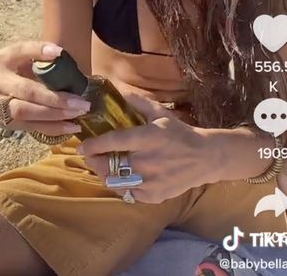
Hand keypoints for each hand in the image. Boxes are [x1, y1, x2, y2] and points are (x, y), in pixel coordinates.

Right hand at [0, 41, 90, 135]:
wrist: (14, 87)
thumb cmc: (34, 70)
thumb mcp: (39, 59)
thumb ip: (51, 60)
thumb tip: (68, 63)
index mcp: (4, 58)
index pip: (20, 51)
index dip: (39, 51)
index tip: (59, 53)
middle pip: (26, 91)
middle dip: (56, 99)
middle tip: (82, 103)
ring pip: (24, 112)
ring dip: (55, 115)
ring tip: (78, 113)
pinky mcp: (2, 121)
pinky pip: (28, 127)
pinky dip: (52, 127)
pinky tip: (71, 126)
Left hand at [77, 93, 216, 203]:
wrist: (204, 158)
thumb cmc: (180, 134)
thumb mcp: (161, 115)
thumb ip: (139, 103)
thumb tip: (119, 90)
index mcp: (147, 138)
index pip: (113, 141)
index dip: (94, 144)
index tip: (82, 145)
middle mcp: (145, 161)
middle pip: (108, 165)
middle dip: (95, 160)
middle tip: (92, 155)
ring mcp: (148, 182)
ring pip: (114, 182)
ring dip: (106, 174)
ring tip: (107, 166)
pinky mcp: (152, 196)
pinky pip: (127, 193)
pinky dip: (122, 185)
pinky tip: (125, 177)